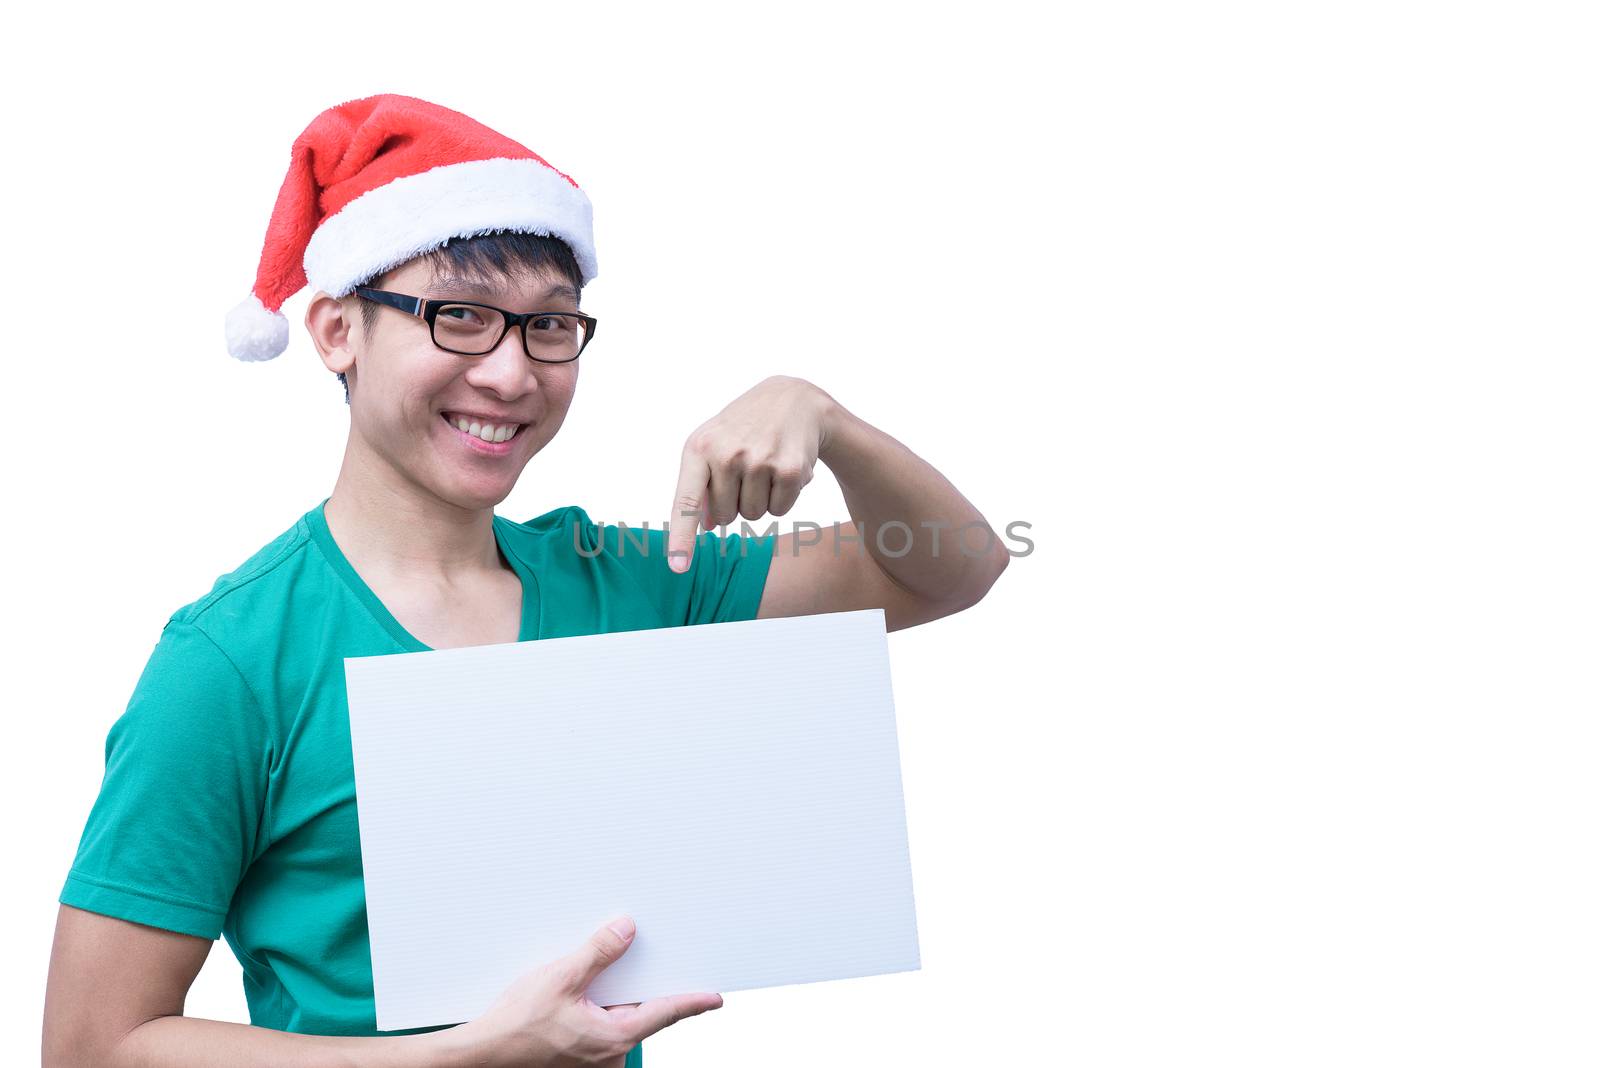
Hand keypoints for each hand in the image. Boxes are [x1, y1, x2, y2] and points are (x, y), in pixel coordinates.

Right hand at [439, 915, 722, 1067]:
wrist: (480, 1057)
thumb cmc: (514, 1027)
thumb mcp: (560, 978)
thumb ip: (598, 952)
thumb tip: (627, 929)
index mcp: (613, 1038)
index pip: (664, 1013)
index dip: (692, 1002)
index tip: (715, 997)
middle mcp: (608, 1055)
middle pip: (639, 1013)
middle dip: (642, 987)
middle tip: (649, 958)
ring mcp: (593, 1061)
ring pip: (617, 1021)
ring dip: (614, 997)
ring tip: (601, 971)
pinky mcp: (577, 1059)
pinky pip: (599, 1029)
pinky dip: (598, 1009)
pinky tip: (582, 991)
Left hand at [666, 375, 837, 571]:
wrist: (794, 398)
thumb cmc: (744, 427)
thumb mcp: (713, 445)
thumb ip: (701, 485)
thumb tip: (707, 526)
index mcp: (699, 448)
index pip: (687, 502)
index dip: (682, 538)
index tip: (678, 567)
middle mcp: (727, 454)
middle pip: (726, 518)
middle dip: (736, 504)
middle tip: (746, 470)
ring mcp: (760, 461)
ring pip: (754, 516)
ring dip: (761, 500)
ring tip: (766, 465)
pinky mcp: (791, 469)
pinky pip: (780, 510)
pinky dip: (783, 498)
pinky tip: (785, 467)